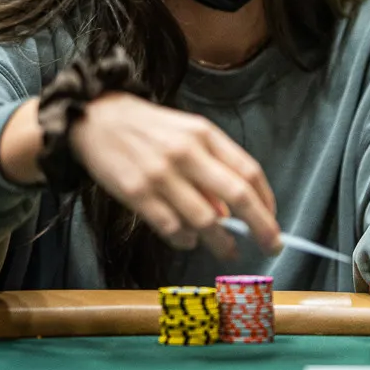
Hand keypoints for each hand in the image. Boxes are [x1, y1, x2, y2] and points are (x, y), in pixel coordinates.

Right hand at [71, 93, 280, 257]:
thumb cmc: (149, 129)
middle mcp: (186, 153)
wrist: (97, 118)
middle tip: (271, 246)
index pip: (249, 171)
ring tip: (226, 250)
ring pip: (205, 220)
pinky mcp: (136, 193)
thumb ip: (212, 167)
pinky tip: (189, 241)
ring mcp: (160, 175)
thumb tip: (231, 214)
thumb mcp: (187, 134)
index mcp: (204, 134)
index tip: (273, 222)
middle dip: (261, 227)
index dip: (267, 202)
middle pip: (237, 196)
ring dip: (221, 242)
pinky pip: (171, 228)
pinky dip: (186, 240)